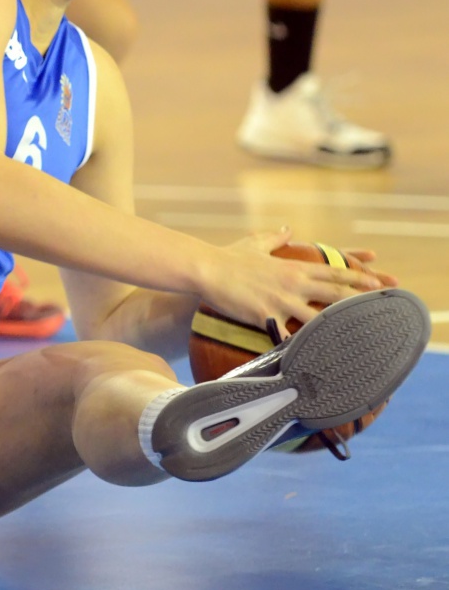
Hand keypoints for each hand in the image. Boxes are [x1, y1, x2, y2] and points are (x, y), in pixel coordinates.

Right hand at [199, 228, 382, 335]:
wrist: (207, 269)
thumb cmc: (230, 256)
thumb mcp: (255, 242)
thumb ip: (275, 237)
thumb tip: (288, 229)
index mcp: (292, 267)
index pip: (332, 272)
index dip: (356, 278)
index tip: (377, 283)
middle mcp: (292, 283)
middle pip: (334, 294)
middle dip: (360, 301)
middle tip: (382, 309)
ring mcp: (281, 300)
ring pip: (318, 318)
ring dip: (337, 330)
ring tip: (358, 342)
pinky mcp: (266, 316)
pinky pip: (289, 336)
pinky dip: (302, 348)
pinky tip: (315, 360)